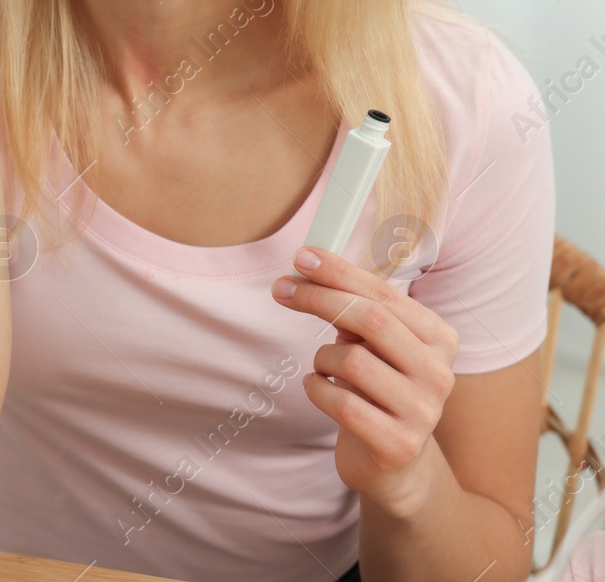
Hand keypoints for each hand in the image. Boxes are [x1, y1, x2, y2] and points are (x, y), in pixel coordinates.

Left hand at [272, 246, 459, 512]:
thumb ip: (353, 308)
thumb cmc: (376, 389)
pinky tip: (320, 388)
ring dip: (322, 358)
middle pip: (370, 319)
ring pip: (351, 360)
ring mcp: (423, 411)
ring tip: (325, 367)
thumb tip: (307, 267)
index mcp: (439, 337)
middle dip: (318, 298)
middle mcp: (439, 372)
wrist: (393, 463)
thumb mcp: (374, 345)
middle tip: (281, 289)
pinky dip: (317, 389)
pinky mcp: (399, 444)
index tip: (300, 257)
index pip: (384, 294)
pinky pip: (342, 402)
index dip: (339, 272)